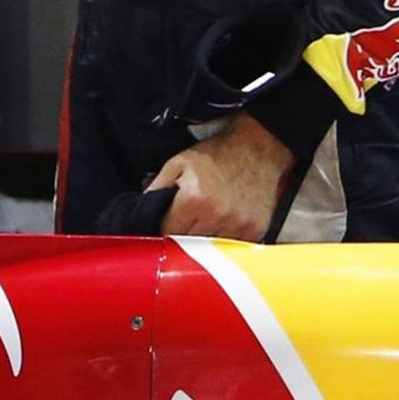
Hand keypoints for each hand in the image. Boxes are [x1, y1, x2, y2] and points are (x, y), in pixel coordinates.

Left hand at [146, 114, 293, 240]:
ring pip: (210, 251)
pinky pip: (232, 249)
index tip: (165, 223)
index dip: (164, 228)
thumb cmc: (216, 155)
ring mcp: (238, 226)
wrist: (258, 148)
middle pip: (187, 245)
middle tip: (186, 221)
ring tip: (206, 221)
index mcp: (194, 199)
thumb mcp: (179, 162)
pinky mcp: (255, 231)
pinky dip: (224, 243)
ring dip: (204, 242)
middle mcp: (217, 216)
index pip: (167, 232)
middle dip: (182, 235)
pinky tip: (223, 224)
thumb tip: (140, 212)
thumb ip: (157, 187)